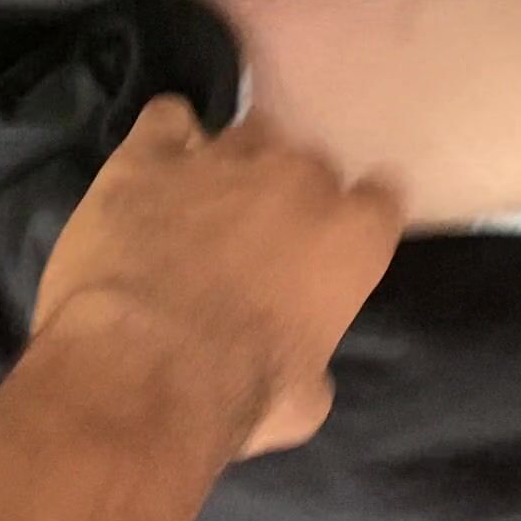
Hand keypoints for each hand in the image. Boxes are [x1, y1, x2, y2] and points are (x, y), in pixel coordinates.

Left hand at [33, 97, 402, 453]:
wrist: (142, 370)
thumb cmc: (239, 395)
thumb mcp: (305, 401)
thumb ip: (315, 360)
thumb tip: (302, 368)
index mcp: (352, 236)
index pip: (379, 200)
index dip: (353, 223)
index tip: (331, 247)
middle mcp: (297, 178)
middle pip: (308, 164)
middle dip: (288, 197)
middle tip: (258, 241)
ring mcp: (223, 158)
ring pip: (245, 136)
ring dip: (232, 168)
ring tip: (202, 207)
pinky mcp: (149, 155)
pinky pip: (169, 119)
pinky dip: (167, 140)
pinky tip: (155, 172)